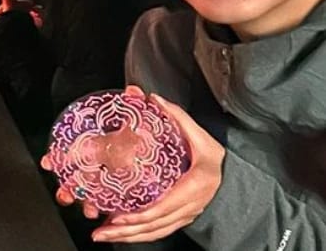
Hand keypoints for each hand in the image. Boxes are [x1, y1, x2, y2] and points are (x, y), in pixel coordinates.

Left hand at [51, 88, 223, 243]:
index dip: (140, 215)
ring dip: (126, 237)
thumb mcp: (203, 138)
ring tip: (102, 236)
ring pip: (153, 233)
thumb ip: (179, 118)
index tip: (119, 217)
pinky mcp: (178, 219)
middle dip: (124, 231)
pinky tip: (118, 234)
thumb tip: (155, 99)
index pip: (163, 207)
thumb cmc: (218, 161)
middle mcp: (186, 208)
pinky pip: (156, 232)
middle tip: (100, 232)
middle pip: (153, 225)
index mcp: (192, 188)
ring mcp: (182, 217)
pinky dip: (137, 236)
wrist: (235, 181)